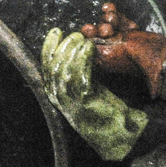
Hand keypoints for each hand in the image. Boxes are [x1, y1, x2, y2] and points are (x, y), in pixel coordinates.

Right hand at [41, 28, 146, 160]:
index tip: (56, 32)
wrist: (119, 134)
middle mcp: (60, 98)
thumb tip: (75, 50)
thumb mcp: (86, 91)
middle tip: (75, 35)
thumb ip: (77, 75)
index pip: (46, 67)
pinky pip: (80, 75)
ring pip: (64, 69)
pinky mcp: (85, 102)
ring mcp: (71, 101)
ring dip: (73, 51)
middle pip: (53, 66)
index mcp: (56, 95)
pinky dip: (83, 59)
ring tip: (82, 40)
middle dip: (63, 46)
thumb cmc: (104, 112)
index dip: (49, 47)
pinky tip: (89, 49)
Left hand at [81, 3, 165, 96]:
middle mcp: (110, 49)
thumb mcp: (106, 53)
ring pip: (110, 23)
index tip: (89, 28)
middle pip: (99, 32)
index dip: (88, 34)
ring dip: (110, 17)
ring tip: (113, 19)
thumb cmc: (133, 57)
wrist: (158, 54)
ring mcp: (122, 40)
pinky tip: (110, 6)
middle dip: (102, 26)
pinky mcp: (132, 33)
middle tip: (108, 29)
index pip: (89, 43)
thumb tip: (82, 36)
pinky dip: (116, 13)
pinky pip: (121, 21)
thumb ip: (92, 44)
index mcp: (102, 59)